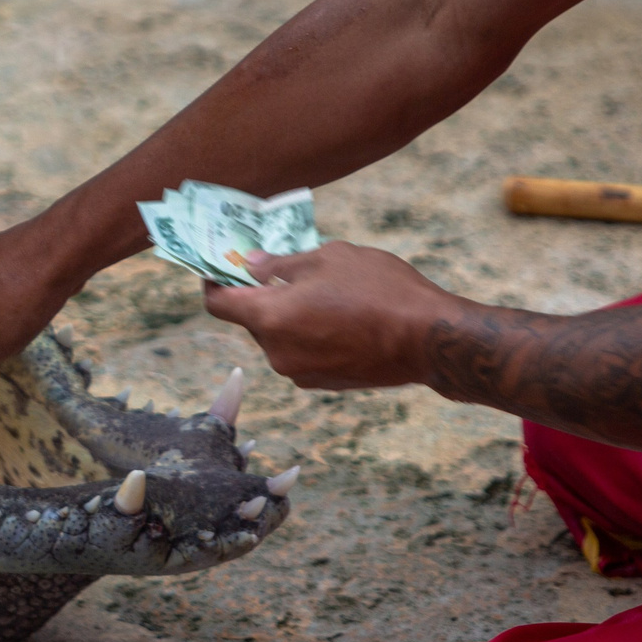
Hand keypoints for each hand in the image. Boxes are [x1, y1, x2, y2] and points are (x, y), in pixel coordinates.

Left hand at [201, 241, 460, 389]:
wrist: (428, 339)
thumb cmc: (378, 288)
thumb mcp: (328, 258)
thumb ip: (282, 265)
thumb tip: (252, 266)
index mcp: (269, 318)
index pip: (218, 304)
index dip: (212, 282)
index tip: (219, 266)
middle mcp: (276, 352)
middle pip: (252, 320)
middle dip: (262, 295)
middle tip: (285, 269)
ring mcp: (300, 373)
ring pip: (279, 336)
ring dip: (289, 315)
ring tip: (326, 291)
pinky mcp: (323, 383)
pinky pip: (302, 352)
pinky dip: (309, 333)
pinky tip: (341, 316)